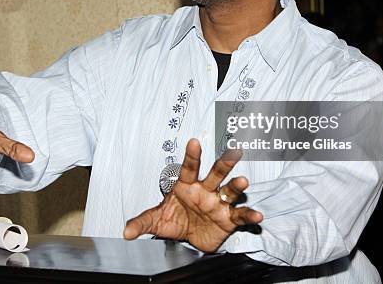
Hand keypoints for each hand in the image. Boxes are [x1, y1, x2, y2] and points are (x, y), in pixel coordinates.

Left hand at [123, 139, 262, 252]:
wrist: (190, 239)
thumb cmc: (175, 220)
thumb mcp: (157, 221)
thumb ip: (142, 223)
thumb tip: (126, 232)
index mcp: (186, 185)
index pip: (188, 168)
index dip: (191, 156)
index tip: (193, 142)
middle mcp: (205, 190)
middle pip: (215, 173)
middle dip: (224, 163)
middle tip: (234, 151)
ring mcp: (218, 202)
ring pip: (230, 190)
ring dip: (236, 186)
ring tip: (243, 182)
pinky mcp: (229, 218)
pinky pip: (240, 215)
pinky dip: (249, 215)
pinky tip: (257, 216)